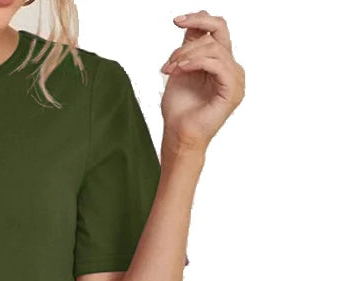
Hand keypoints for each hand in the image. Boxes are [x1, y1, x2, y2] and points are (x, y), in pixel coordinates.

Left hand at [159, 10, 244, 153]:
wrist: (178, 136)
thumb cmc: (178, 111)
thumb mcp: (180, 71)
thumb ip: (187, 49)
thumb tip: (190, 25)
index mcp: (220, 63)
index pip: (216, 30)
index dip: (199, 20)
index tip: (177, 21)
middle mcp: (231, 68)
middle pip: (220, 30)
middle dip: (193, 32)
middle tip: (171, 52)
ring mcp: (235, 78)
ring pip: (214, 48)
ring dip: (186, 55)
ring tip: (171, 69)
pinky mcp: (232, 89)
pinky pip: (217, 64)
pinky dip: (196, 63)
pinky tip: (181, 70)